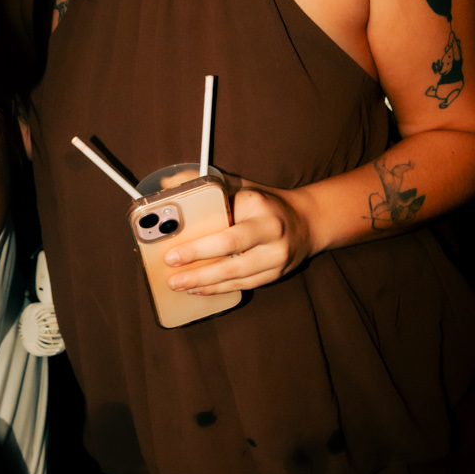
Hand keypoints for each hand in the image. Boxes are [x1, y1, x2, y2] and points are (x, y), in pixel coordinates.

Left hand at [164, 185, 312, 295]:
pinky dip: (219, 289)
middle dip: (197, 261)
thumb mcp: (240, 187)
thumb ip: (206, 185)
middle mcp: (270, 230)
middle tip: (171, 268)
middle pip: (230, 248)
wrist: (307, 223)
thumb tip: (167, 184)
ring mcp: (276, 256)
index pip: (224, 219)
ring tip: (178, 284)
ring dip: (204, 281)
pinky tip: (198, 289)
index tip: (172, 248)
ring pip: (235, 273)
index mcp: (257, 204)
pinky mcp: (276, 274)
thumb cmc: (264, 205)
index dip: (198, 239)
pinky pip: (243, 285)